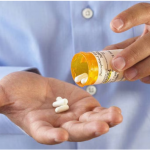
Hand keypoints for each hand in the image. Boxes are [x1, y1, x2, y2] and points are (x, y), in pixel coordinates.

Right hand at [0, 72, 121, 144]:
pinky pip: (94, 111)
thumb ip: (0, 99)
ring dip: (103, 120)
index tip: (59, 135)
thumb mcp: (4, 93)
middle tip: (102, 127)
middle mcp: (57, 123)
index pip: (44, 134)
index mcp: (38, 124)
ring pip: (89, 122)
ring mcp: (71, 114)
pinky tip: (115, 111)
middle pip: (74, 130)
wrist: (33, 87)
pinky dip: (104, 112)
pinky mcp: (81, 104)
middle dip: (87, 130)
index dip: (51, 136)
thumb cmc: (16, 90)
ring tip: (116, 117)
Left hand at [105, 3, 149, 83]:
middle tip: (117, 64)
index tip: (113, 26)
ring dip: (142, 68)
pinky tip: (144, 79)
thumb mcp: (137, 40)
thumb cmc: (147, 43)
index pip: (143, 11)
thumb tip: (105, 53)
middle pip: (149, 41)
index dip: (129, 17)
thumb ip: (122, 46)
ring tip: (128, 75)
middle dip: (133, 53)